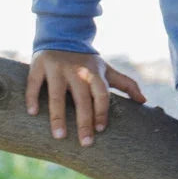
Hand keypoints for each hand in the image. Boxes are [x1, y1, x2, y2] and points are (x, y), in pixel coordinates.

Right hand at [25, 50, 145, 146]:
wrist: (63, 35)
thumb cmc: (87, 61)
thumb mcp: (107, 70)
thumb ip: (126, 84)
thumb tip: (144, 101)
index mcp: (94, 73)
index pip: (101, 94)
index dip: (102, 112)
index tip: (101, 130)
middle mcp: (76, 71)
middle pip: (81, 99)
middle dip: (84, 122)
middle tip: (85, 143)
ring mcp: (57, 68)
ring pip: (56, 94)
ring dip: (58, 116)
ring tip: (59, 136)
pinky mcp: (39, 65)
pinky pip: (35, 83)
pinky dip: (33, 97)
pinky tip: (33, 113)